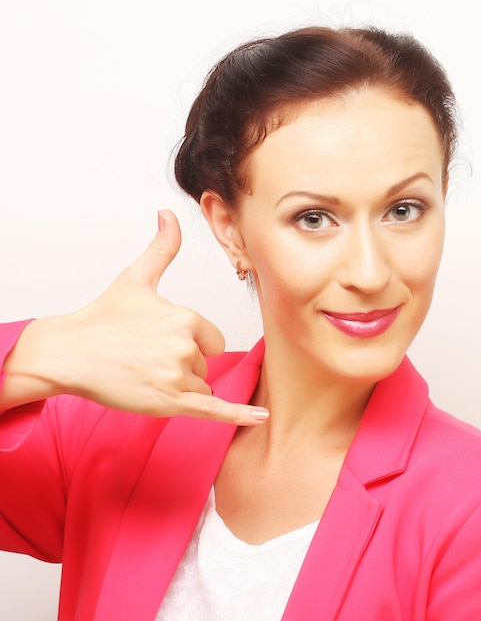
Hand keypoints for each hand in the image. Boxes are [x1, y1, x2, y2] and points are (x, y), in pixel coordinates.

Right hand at [2, 210, 268, 424]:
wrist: (66, 353)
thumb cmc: (101, 318)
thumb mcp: (136, 278)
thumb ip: (161, 248)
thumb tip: (169, 214)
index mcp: (185, 317)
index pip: (212, 340)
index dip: (191, 344)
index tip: (159, 342)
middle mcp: (185, 346)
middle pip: (206, 364)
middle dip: (184, 366)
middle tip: (146, 358)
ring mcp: (177, 376)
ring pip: (201, 387)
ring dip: (179, 387)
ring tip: (143, 374)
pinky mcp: (170, 402)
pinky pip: (215, 410)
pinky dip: (239, 415)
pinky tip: (261, 418)